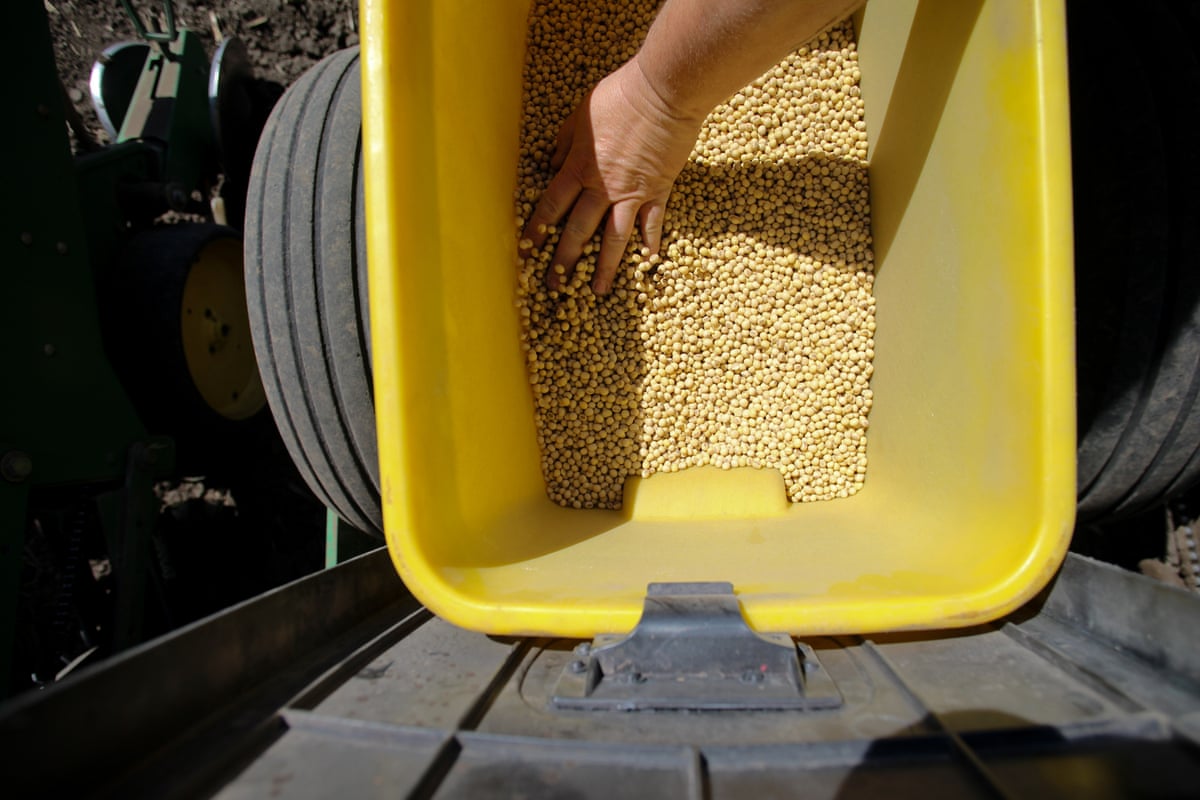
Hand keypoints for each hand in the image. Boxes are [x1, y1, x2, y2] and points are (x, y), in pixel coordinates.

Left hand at [520, 58, 702, 294]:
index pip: (551, 207)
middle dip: (564, 262)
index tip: (528, 252)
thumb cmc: (619, 97)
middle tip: (555, 286)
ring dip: (604, 268)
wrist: (662, 92)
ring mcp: (632, 193)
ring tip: (597, 291)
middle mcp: (602, 187)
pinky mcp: (659, 191)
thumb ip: (565, 143)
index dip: (537, 231)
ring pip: (613, 239)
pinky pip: (652, 225)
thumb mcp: (580, 114)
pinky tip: (646, 264)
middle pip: (577, 232)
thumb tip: (551, 165)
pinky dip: (649, 245)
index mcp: (578, 168)